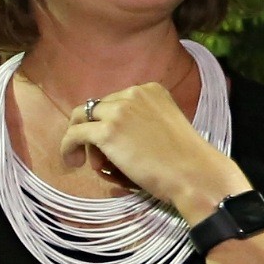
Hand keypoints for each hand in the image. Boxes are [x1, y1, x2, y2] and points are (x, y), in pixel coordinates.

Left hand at [58, 81, 247, 219]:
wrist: (195, 174)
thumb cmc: (184, 159)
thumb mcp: (164, 124)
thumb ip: (140, 120)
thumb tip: (108, 131)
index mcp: (150, 89)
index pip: (114, 101)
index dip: (107, 122)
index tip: (112, 144)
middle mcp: (133, 93)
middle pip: (96, 109)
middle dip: (94, 132)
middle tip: (101, 158)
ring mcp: (119, 111)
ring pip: (80, 119)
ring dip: (81, 140)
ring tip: (91, 163)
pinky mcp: (106, 131)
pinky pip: (73, 135)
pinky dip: (68, 147)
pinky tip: (73, 161)